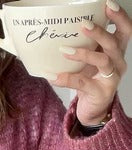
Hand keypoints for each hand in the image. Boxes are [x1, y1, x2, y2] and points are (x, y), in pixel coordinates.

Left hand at [50, 0, 130, 125]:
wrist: (93, 110)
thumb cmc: (90, 81)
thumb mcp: (89, 61)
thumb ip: (84, 47)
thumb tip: (60, 31)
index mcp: (117, 51)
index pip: (125, 30)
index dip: (119, 16)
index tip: (107, 4)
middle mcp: (118, 62)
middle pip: (114, 42)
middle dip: (99, 32)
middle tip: (83, 24)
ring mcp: (111, 78)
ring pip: (103, 61)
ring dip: (83, 53)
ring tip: (64, 50)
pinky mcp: (101, 92)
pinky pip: (84, 83)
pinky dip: (67, 79)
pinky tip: (53, 77)